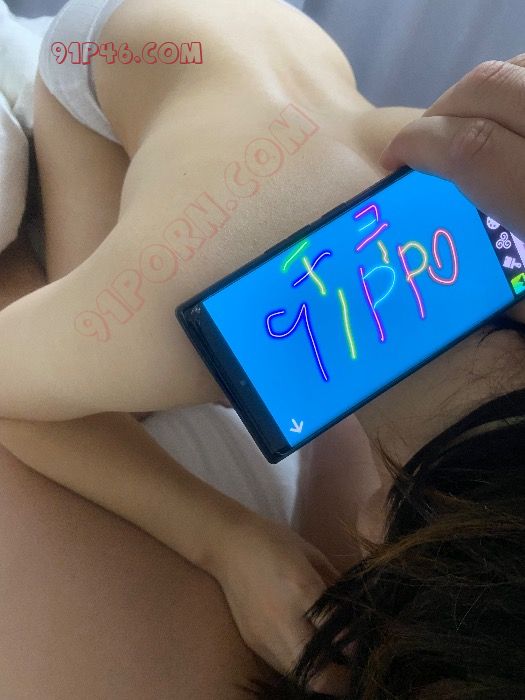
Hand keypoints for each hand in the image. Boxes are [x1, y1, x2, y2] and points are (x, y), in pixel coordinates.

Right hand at [211, 512, 347, 691]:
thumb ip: (336, 586)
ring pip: (300, 677)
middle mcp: (283, 621)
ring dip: (320, 675)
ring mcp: (265, 637)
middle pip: (319, 675)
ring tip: (333, 661)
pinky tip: (308, 651)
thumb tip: (359, 611)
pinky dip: (300, 666)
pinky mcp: (253, 642)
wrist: (228, 544)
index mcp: (303, 591)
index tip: (368, 644)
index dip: (358, 646)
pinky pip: (283, 666)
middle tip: (354, 668)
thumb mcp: (312, 555)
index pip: (339, 634)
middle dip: (342, 679)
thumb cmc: (275, 541)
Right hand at [379, 53, 524, 322]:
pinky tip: (518, 115)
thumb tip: (459, 210)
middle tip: (425, 139)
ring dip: (488, 89)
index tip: (398, 156)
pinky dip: (524, 84)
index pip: (473, 150)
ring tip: (469, 122)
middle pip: (497, 88)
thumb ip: (501, 249)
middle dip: (445, 106)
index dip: (422, 142)